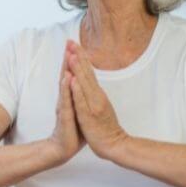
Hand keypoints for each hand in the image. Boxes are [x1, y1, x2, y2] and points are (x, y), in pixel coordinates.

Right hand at [47, 42, 85, 163]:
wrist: (63, 148)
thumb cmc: (72, 131)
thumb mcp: (78, 111)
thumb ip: (78, 98)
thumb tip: (82, 87)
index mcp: (71, 97)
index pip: (71, 74)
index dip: (72, 59)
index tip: (74, 44)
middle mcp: (66, 99)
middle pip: (66, 75)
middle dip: (68, 58)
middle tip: (69, 42)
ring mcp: (65, 106)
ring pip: (66, 85)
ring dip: (67, 69)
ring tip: (68, 55)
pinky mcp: (66, 116)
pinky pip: (67, 100)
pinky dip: (67, 88)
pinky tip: (67, 78)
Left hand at [66, 40, 128, 159]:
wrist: (114, 145)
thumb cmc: (105, 127)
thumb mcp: (99, 105)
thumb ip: (94, 94)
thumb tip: (89, 81)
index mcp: (97, 94)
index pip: (88, 71)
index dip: (81, 57)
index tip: (73, 43)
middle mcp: (96, 96)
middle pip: (86, 73)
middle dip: (78, 56)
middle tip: (71, 41)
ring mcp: (93, 105)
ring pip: (84, 84)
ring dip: (78, 69)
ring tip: (72, 54)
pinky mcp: (89, 116)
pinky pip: (81, 101)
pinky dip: (76, 90)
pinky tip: (72, 80)